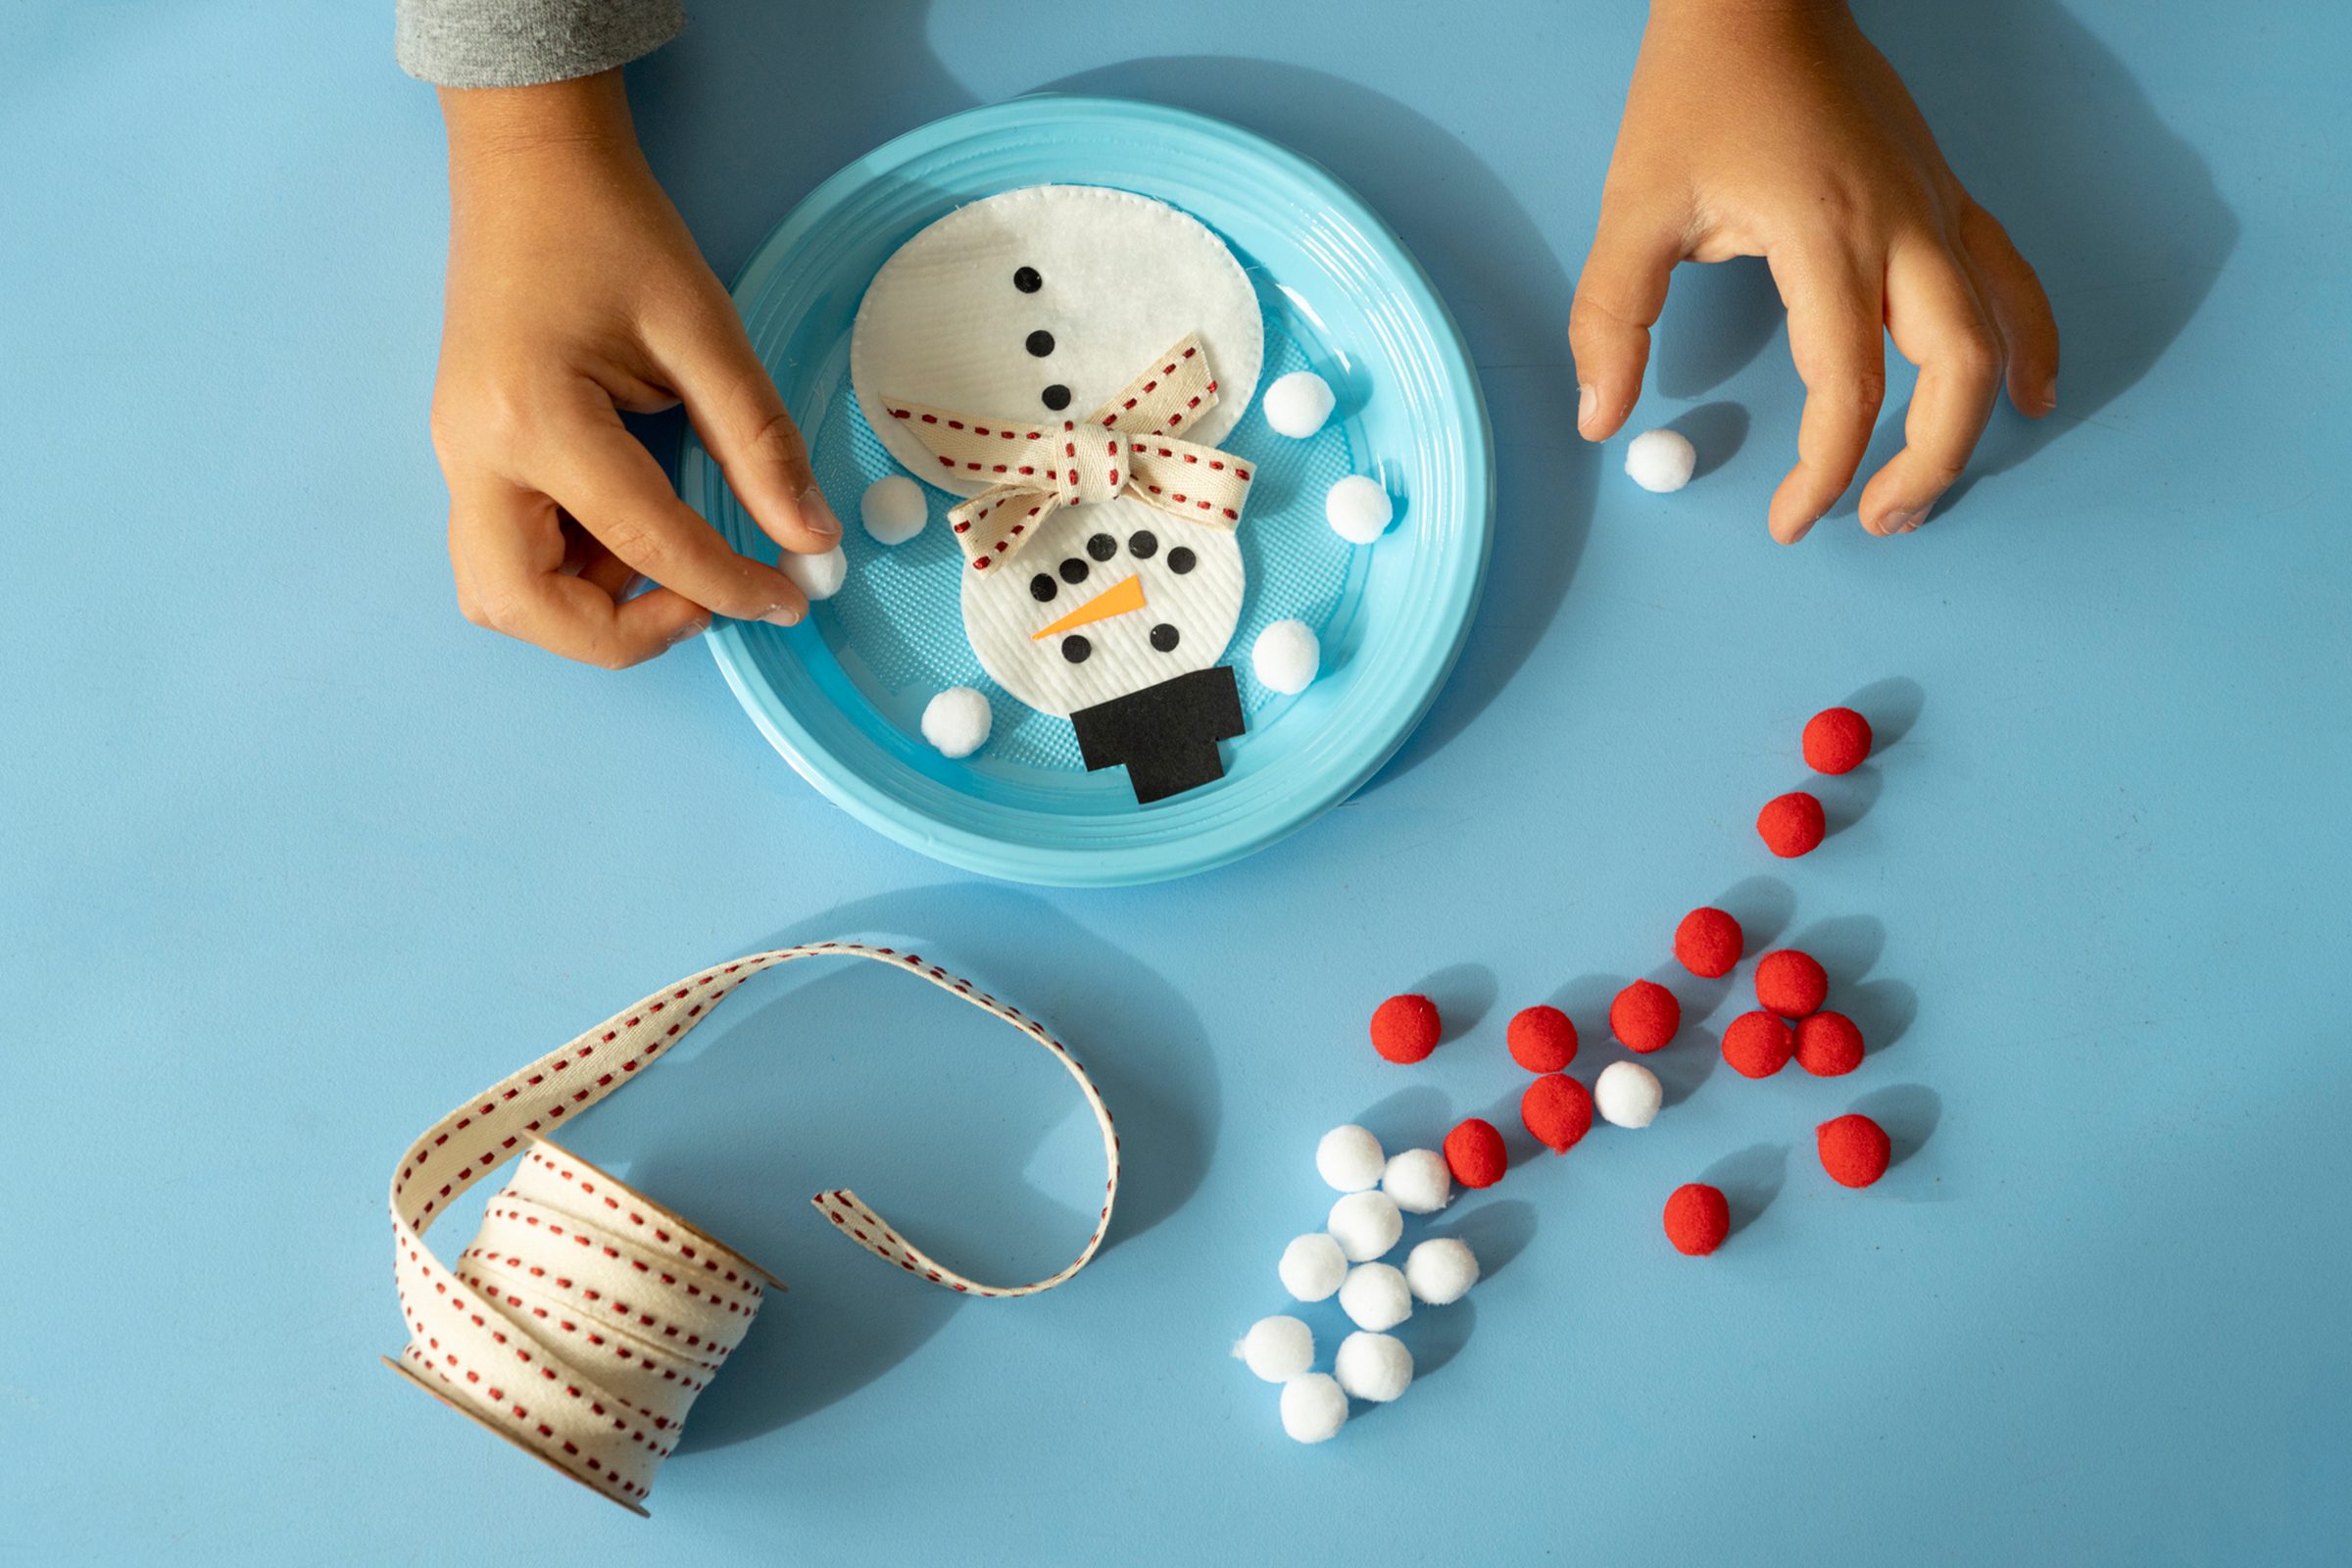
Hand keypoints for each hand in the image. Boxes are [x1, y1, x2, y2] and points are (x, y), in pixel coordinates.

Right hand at [429, 70, 840, 666]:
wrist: (532, 165)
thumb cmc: (614, 230)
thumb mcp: (706, 330)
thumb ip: (760, 444)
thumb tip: (812, 539)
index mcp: (533, 417)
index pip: (644, 542)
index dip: (728, 586)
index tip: (790, 599)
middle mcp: (475, 453)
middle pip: (521, 606)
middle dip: (618, 631)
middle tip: (704, 601)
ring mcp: (458, 457)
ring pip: (502, 593)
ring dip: (587, 605)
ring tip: (670, 554)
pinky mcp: (469, 455)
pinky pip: (511, 551)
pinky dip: (574, 568)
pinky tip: (636, 525)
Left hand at [1571, 0, 2057, 539]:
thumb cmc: (1694, 94)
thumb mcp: (1632, 207)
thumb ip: (1611, 320)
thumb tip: (1601, 420)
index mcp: (1824, 236)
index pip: (1845, 385)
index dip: (1824, 470)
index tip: (1789, 521)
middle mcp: (1900, 227)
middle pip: (1956, 371)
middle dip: (1924, 464)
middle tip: (1874, 522)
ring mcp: (1936, 209)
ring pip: (1996, 331)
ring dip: (1978, 421)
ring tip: (1930, 486)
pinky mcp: (1947, 195)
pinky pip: (2010, 279)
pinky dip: (2028, 340)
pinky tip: (2031, 392)